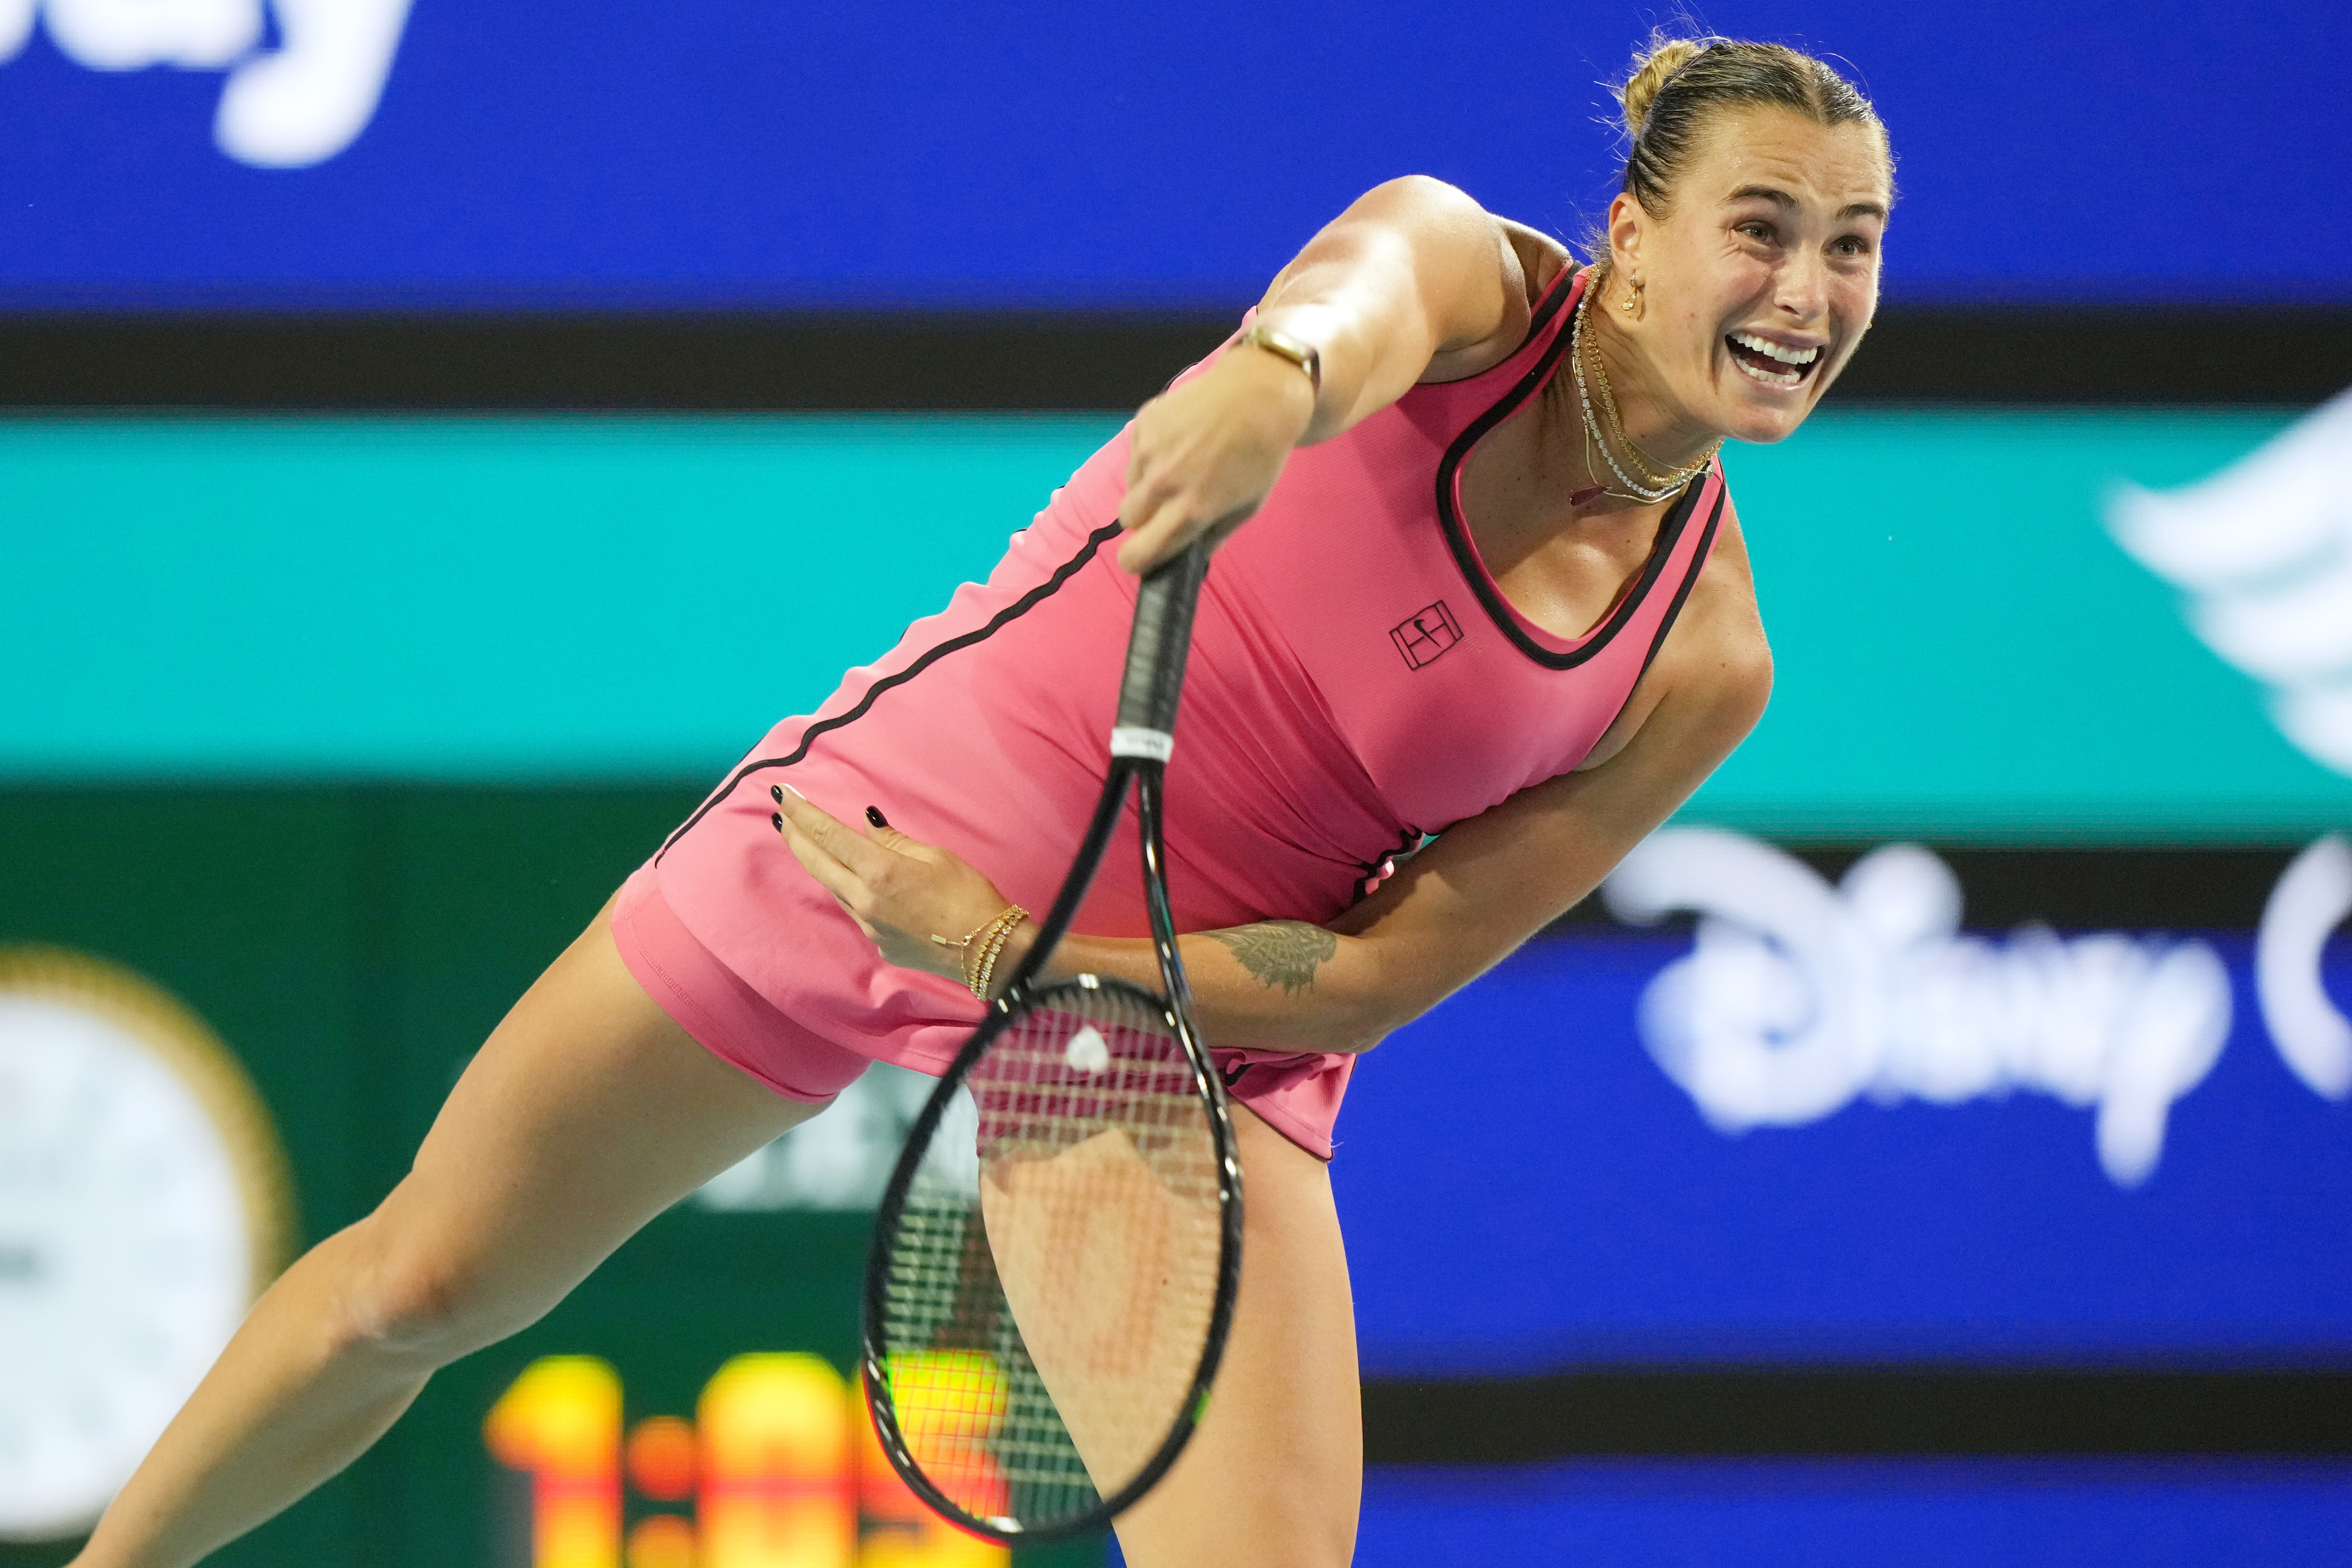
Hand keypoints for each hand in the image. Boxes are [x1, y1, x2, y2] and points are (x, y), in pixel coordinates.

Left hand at [771, 785, 1014, 987]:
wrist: (987, 950)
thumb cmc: (969, 896)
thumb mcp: (935, 856)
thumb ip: (894, 841)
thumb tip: (866, 822)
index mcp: (879, 871)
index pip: (829, 835)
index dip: (802, 813)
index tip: (783, 794)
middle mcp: (865, 901)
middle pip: (817, 863)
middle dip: (795, 837)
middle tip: (779, 816)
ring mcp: (869, 926)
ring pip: (834, 889)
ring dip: (820, 864)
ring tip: (809, 844)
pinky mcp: (879, 944)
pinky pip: (856, 911)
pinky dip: (850, 890)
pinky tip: (856, 882)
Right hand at [1116, 342, 1316, 573]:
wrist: (1259, 394)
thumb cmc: (1260, 455)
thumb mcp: (1249, 506)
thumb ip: (1215, 536)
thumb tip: (1190, 558)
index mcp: (1191, 510)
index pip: (1140, 552)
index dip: (1136, 561)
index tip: (1140, 557)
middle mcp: (1164, 482)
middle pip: (1127, 519)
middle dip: (1143, 518)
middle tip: (1167, 505)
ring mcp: (1150, 450)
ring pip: (1131, 484)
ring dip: (1147, 483)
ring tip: (1181, 464)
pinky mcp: (1143, 422)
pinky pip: (1135, 452)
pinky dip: (1151, 453)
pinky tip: (1180, 440)